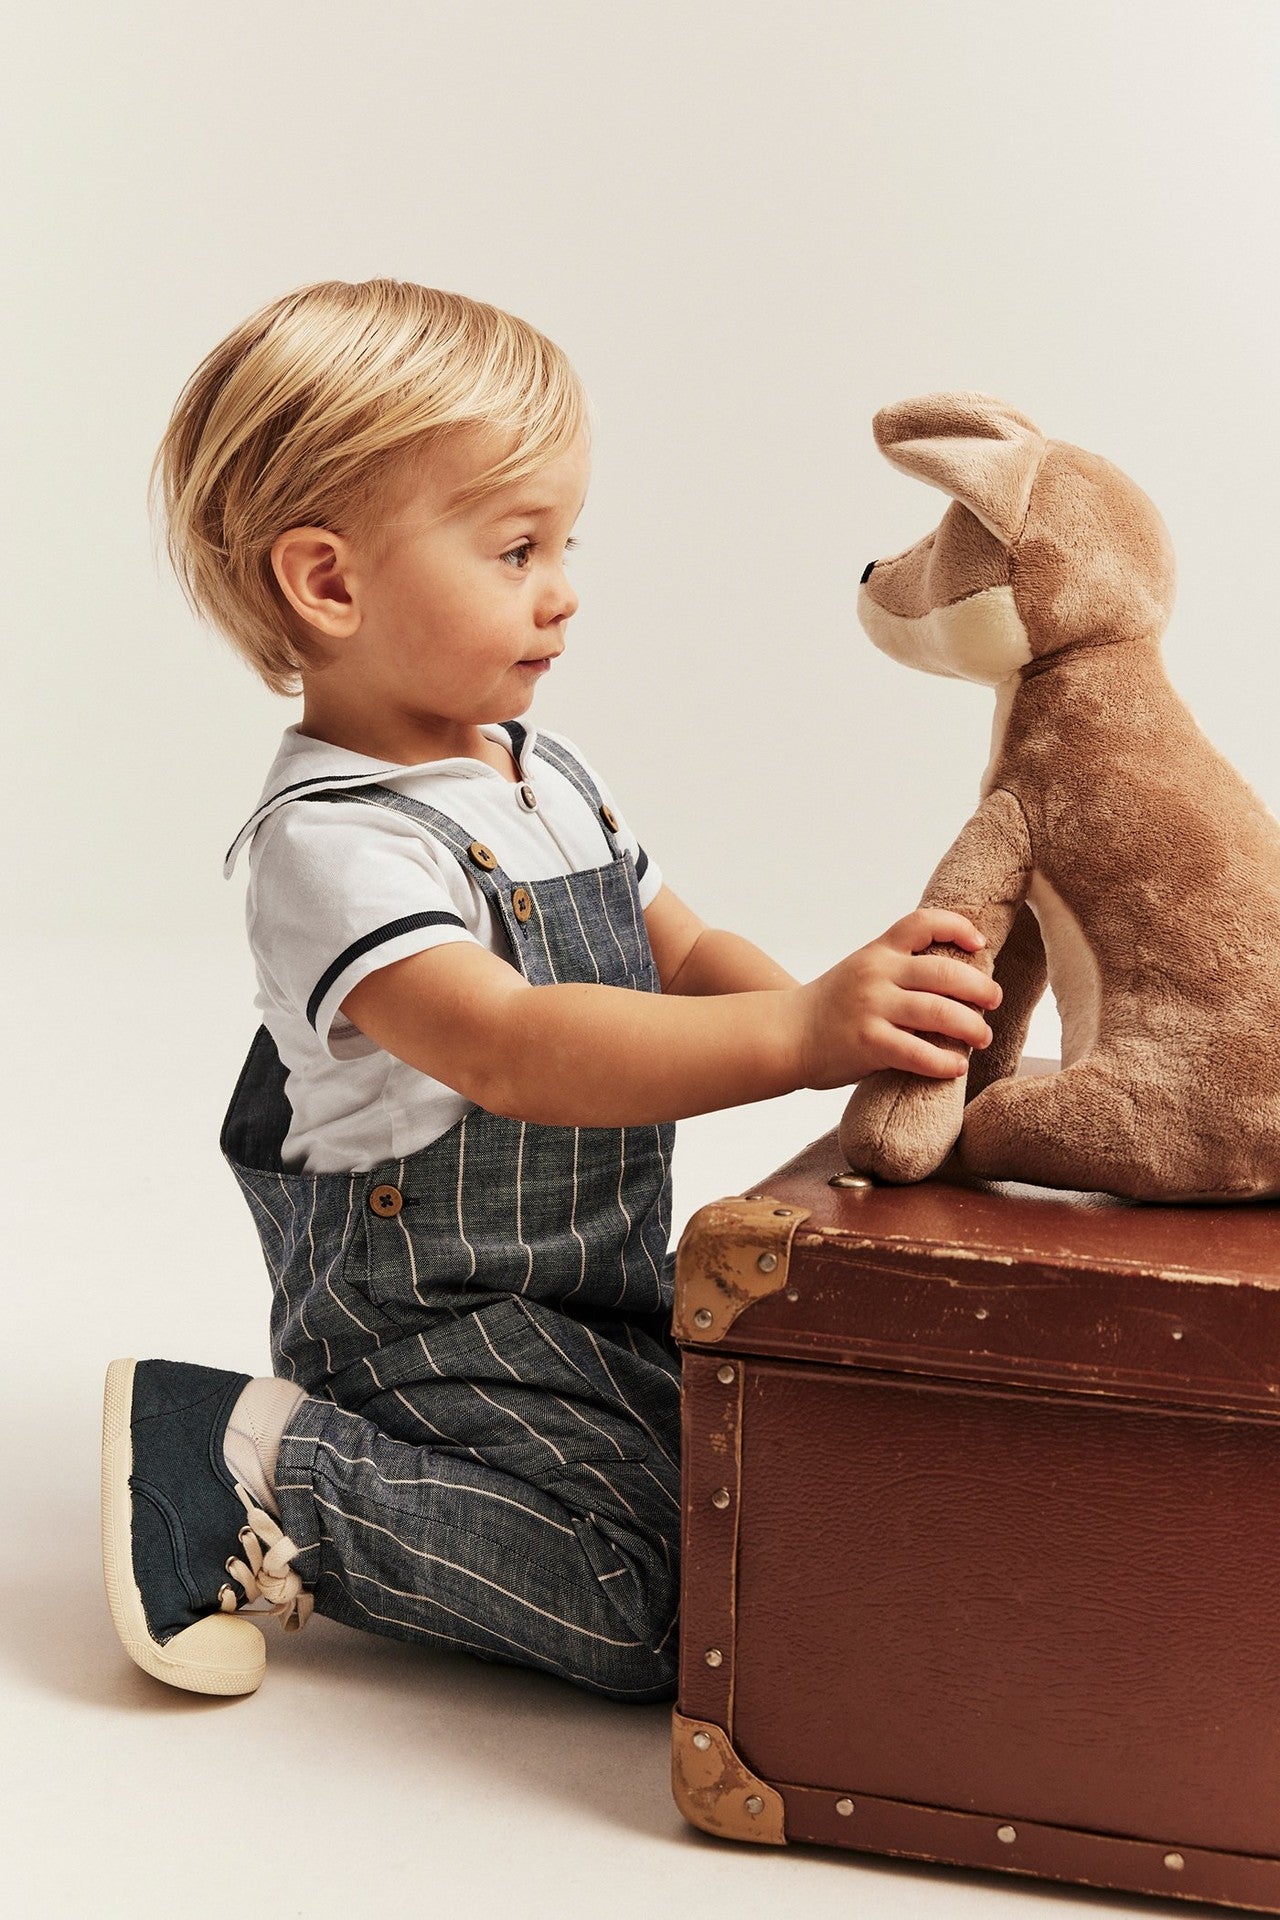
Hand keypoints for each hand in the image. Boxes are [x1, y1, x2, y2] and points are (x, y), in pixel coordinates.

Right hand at [797, 908, 1001, 1089]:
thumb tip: (960, 981)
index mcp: (878, 951)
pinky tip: (955, 1067)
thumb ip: (899, 969)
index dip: (958, 927)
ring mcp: (872, 1008)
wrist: (786, 1034)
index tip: (980, 945)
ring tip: (983, 1037)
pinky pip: (919, 1053)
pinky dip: (945, 1062)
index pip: (922, 923)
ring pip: (939, 1012)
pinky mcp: (868, 1043)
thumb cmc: (833, 1006)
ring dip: (972, 1027)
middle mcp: (877, 974)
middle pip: (945, 971)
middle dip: (980, 988)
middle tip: (994, 1001)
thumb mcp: (862, 970)